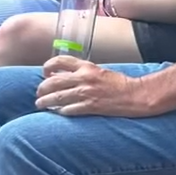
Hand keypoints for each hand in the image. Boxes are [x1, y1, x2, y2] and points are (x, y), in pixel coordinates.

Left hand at [35, 56, 156, 116]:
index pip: (60, 61)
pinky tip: (57, 113)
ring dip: (46, 101)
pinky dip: (61, 111)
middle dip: (42, 88)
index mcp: (86, 67)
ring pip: (58, 97)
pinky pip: (70, 109)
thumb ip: (83, 73)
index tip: (44, 73)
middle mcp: (84, 78)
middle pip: (54, 81)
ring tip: (39, 104)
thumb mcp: (100, 72)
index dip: (48, 66)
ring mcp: (87, 93)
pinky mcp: (91, 106)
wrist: (137, 95)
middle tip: (38, 93)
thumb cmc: (120, 83)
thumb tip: (65, 77)